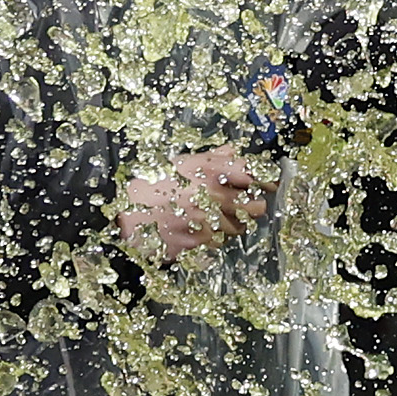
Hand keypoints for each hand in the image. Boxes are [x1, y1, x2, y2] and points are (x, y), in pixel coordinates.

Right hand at [117, 148, 270, 260]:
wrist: (126, 214)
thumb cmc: (152, 185)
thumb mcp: (182, 162)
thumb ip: (213, 157)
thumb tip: (235, 152)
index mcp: (212, 172)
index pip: (256, 174)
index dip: (267, 179)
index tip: (270, 184)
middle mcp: (216, 197)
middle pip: (257, 206)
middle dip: (253, 206)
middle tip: (243, 205)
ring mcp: (211, 222)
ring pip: (242, 227)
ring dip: (235, 224)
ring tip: (216, 218)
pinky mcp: (203, 243)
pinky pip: (223, 242)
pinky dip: (218, 237)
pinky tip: (203, 230)